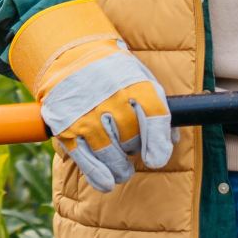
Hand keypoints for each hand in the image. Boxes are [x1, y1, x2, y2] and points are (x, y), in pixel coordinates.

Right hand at [37, 45, 174, 191]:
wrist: (70, 55)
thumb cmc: (112, 71)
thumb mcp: (140, 77)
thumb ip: (157, 106)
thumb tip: (171, 139)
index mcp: (135, 84)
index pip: (155, 117)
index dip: (159, 143)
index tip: (156, 160)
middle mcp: (111, 100)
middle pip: (132, 141)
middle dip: (134, 149)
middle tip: (130, 147)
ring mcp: (87, 116)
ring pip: (111, 156)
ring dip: (119, 168)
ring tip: (122, 170)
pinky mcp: (66, 129)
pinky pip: (85, 161)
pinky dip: (98, 176)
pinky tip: (106, 182)